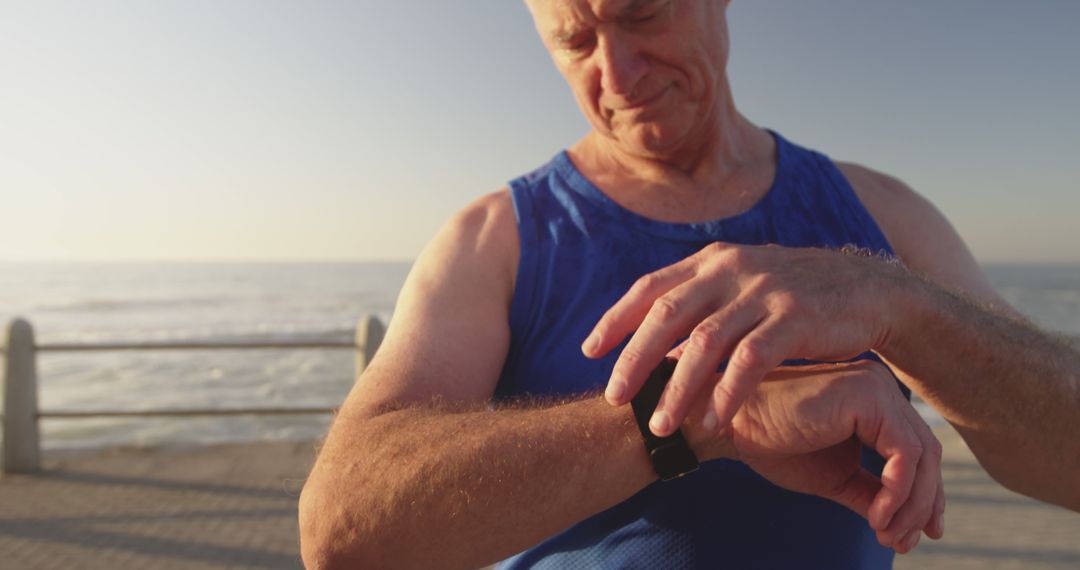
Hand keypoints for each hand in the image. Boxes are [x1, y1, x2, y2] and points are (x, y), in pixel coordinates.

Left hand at [583, 242, 907, 434]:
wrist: (870, 290)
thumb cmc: (796, 298)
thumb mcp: (744, 285)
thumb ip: (702, 302)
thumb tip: (653, 342)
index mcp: (713, 261)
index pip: (651, 287)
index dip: (616, 318)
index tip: (589, 351)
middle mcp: (731, 268)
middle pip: (667, 315)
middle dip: (633, 359)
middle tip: (613, 398)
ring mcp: (764, 290)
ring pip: (705, 342)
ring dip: (677, 388)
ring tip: (659, 426)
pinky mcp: (796, 316)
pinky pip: (751, 359)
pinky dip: (728, 392)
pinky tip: (714, 421)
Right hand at [685, 360, 944, 552]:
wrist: (730, 425)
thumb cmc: (771, 443)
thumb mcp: (834, 477)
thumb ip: (870, 493)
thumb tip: (904, 528)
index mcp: (872, 401)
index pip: (916, 450)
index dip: (924, 496)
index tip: (913, 536)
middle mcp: (880, 387)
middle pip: (927, 453)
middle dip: (922, 504)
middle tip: (902, 542)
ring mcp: (876, 387)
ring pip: (922, 455)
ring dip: (910, 504)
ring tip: (886, 534)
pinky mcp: (867, 397)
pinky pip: (904, 453)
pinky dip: (898, 491)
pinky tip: (877, 516)